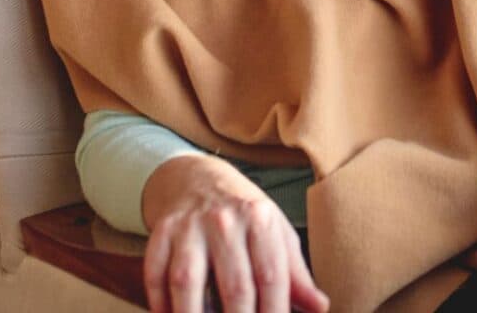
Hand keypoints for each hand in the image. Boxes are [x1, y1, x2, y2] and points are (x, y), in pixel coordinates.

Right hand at [143, 155, 328, 312]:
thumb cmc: (244, 215)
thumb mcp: (275, 232)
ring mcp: (190, 225)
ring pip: (188, 282)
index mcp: (260, 219)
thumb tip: (321, 307)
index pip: (271, 277)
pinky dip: (160, 304)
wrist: (197, 177)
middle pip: (234, 286)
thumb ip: (296, 273)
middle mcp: (225, 219)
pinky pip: (156, 275)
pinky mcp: (162, 231)